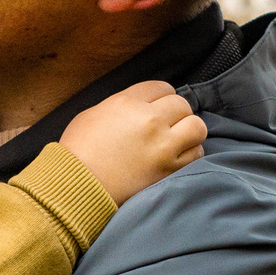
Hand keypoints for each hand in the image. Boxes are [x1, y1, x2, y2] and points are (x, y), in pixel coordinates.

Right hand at [59, 80, 206, 205]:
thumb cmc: (79, 151)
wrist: (78, 186)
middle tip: (167, 124)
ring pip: (196, 126)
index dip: (161, 97)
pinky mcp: (169, 169)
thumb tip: (140, 106)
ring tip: (179, 138)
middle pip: (181, 104)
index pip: (161, 87)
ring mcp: (162, 145)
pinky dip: (190, 152)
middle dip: (176, 113)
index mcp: (127, 102)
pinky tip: (179, 155)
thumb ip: (121, 105)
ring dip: (189, 130)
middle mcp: (149, 120)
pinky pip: (196, 152)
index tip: (158, 107)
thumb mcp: (92, 114)